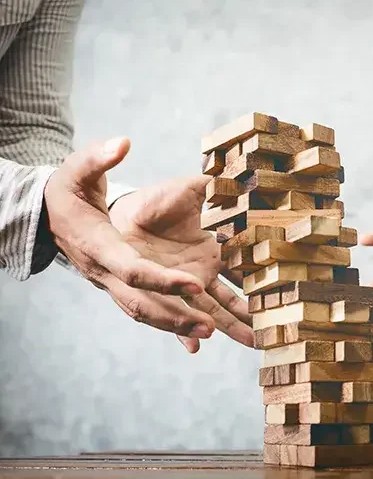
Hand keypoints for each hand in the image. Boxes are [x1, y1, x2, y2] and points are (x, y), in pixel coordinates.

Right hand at [44, 138, 251, 351]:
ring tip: (215, 334)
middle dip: (176, 317)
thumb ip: (98, 158)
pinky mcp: (124, 285)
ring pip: (146, 313)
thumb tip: (123, 143)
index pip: (134, 270)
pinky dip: (171, 324)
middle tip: (212, 328)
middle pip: (142, 304)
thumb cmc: (69, 191)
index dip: (164, 281)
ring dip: (179, 326)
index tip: (195, 284)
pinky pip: (148, 310)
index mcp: (100, 247)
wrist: (51, 216)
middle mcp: (107, 273)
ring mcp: (114, 284)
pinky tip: (196, 336)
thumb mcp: (77, 170)